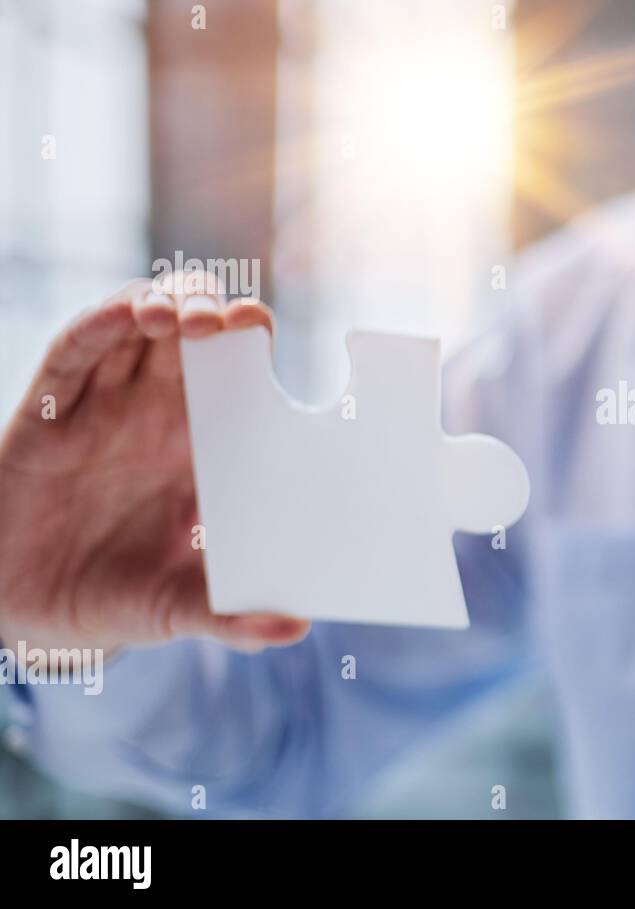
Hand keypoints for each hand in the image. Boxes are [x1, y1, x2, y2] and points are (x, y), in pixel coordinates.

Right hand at [0, 275, 309, 653]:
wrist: (31, 614)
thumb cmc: (118, 597)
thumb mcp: (181, 609)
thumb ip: (234, 617)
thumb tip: (296, 630)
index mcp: (203, 441)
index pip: (238, 366)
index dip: (251, 337)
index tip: (264, 332)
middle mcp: (157, 410)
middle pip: (191, 329)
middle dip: (213, 308)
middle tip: (231, 321)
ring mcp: (103, 403)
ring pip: (135, 324)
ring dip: (162, 304)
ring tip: (186, 319)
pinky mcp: (50, 409)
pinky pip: (75, 350)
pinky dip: (101, 324)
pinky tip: (127, 315)